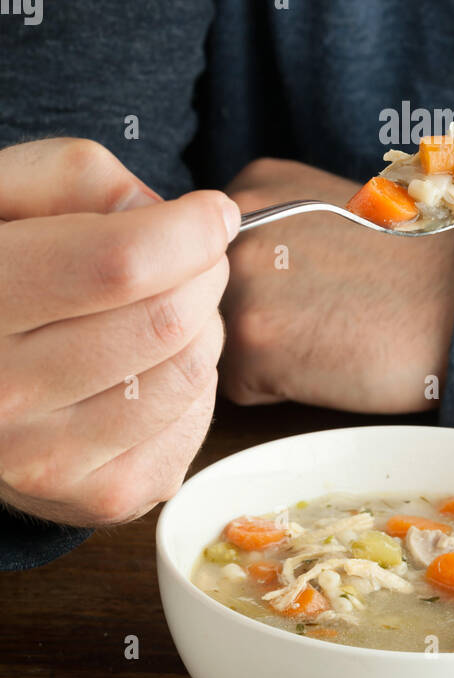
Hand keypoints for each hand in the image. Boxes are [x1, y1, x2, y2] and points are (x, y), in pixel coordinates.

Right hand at [0, 138, 240, 527]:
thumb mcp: (5, 192)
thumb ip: (77, 178)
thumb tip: (164, 217)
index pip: (122, 264)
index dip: (191, 229)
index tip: (209, 212)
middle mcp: (1, 394)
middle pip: (169, 320)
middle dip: (202, 273)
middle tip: (185, 259)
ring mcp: (47, 460)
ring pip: (192, 373)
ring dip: (202, 328)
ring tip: (162, 310)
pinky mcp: (95, 498)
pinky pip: (195, 426)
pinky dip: (193, 386)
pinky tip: (149, 366)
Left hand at [219, 158, 453, 412]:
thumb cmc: (408, 263)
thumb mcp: (328, 208)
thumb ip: (267, 227)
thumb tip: (213, 272)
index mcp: (251, 187)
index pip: (204, 254)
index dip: (255, 281)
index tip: (303, 284)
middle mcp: (232, 226)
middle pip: (201, 298)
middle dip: (249, 316)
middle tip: (316, 313)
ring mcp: (239, 282)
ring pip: (212, 343)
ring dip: (258, 354)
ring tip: (323, 337)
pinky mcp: (254, 342)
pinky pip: (237, 385)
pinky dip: (276, 388)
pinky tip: (326, 362)